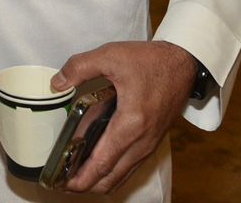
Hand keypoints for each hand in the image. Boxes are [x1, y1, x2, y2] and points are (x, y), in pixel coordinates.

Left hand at [50, 41, 196, 193]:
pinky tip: (95, 159)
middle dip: (85, 185)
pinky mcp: (152, 142)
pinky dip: (112, 171)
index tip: (61, 183)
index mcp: (131, 124)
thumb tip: (57, 83)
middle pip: (110, 178)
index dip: (80, 178)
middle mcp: (142, 141)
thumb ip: (80, 67)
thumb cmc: (151, 61)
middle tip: (61, 181)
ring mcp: (149, 144)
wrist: (183, 64)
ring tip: (73, 173)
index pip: (102, 163)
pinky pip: (130, 165)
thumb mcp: (111, 56)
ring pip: (121, 176)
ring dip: (98, 180)